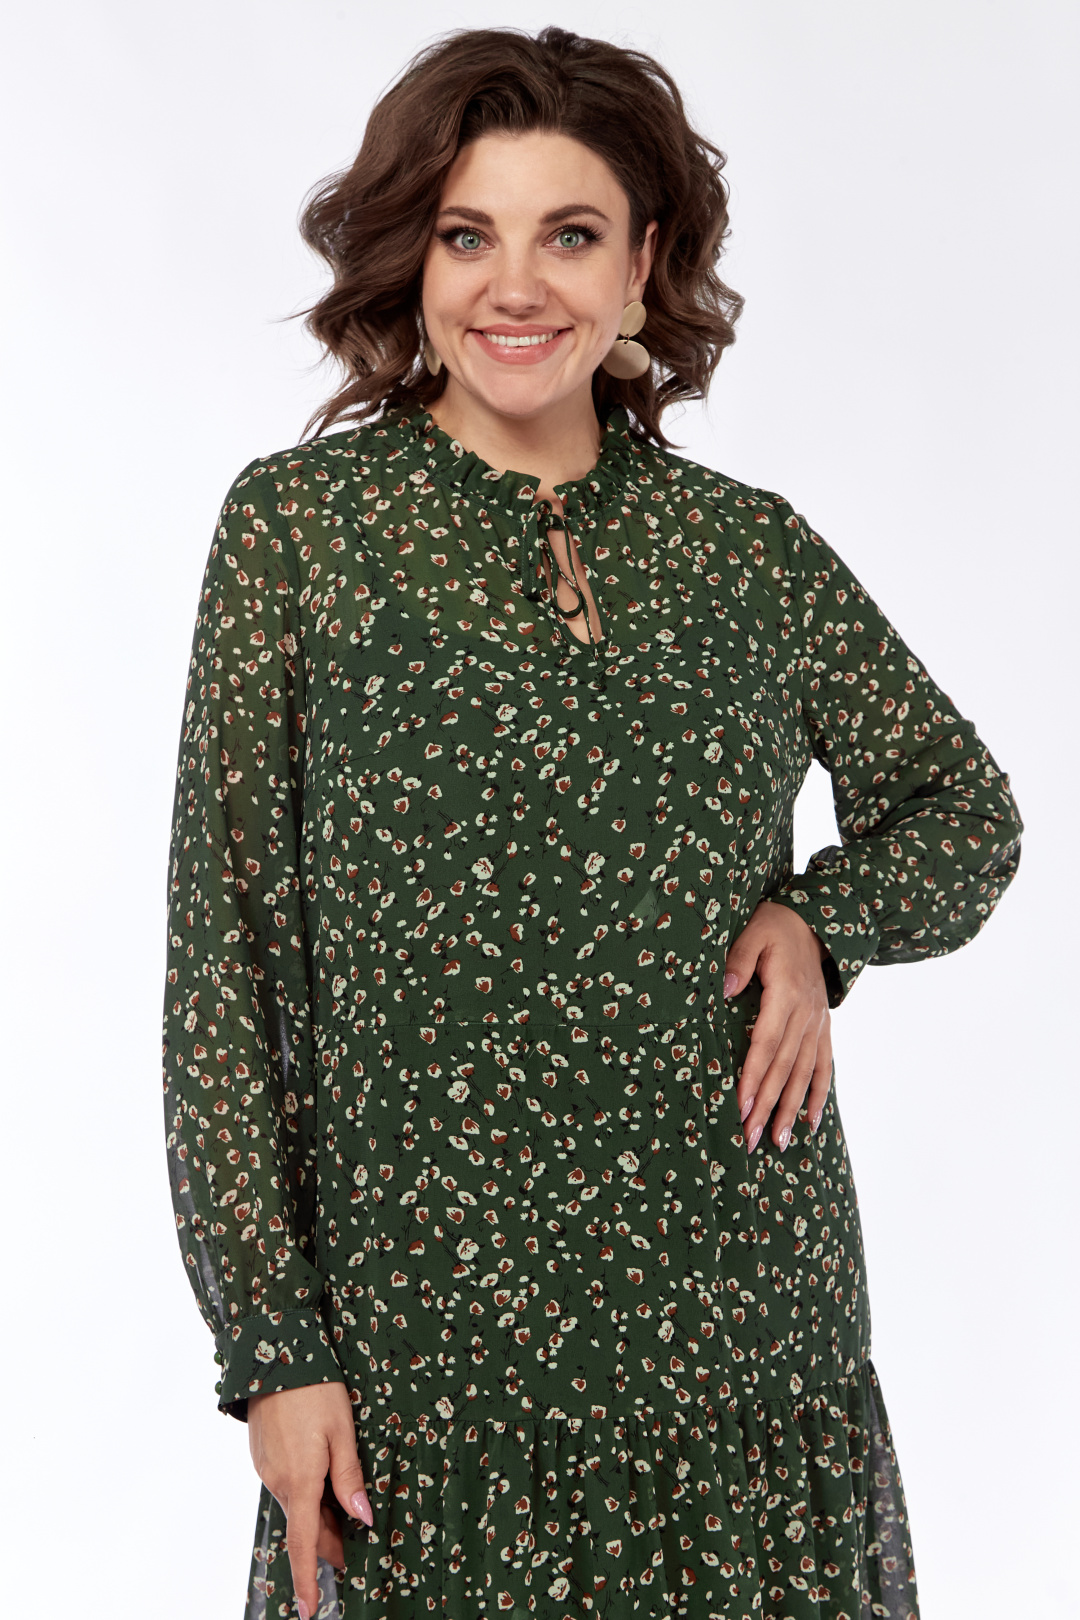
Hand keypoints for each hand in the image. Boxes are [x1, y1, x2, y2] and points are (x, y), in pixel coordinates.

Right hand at [247, 1382, 372, 1618]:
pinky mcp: (263, 1456)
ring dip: (317, 1514)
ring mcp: (267, 1468)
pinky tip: (321, 1476)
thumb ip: (350, 1477)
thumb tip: (362, 1518)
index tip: (308, 1610)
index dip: (308, 1579)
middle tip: (355, 1544)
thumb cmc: (315, 1389)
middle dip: (327, 1541)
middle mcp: (278, 1481)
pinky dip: (305, 1493)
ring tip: (343, 1506)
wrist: (275, 1353)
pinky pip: (286, 1485)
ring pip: (296, 1505)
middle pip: (304, 1526)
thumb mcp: (342, 1431)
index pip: (304, 1544)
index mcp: (300, 1481)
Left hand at [723, 900, 832, 1152]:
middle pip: (784, 1067)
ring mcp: (818, 1023)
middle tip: (751, 1137)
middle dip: (767, 1104)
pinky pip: (825, 1065)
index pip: (766, 1043)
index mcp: (786, 993)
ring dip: (791, 1109)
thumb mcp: (754, 931)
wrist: (815, 922)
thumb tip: (726, 989)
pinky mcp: (824, 1027)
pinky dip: (819, 1095)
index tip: (740, 1105)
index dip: (753, 1076)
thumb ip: (739, 959)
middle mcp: (806, 1014)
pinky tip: (811, 1122)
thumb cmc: (776, 926)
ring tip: (777, 1141)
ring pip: (805, 1073)